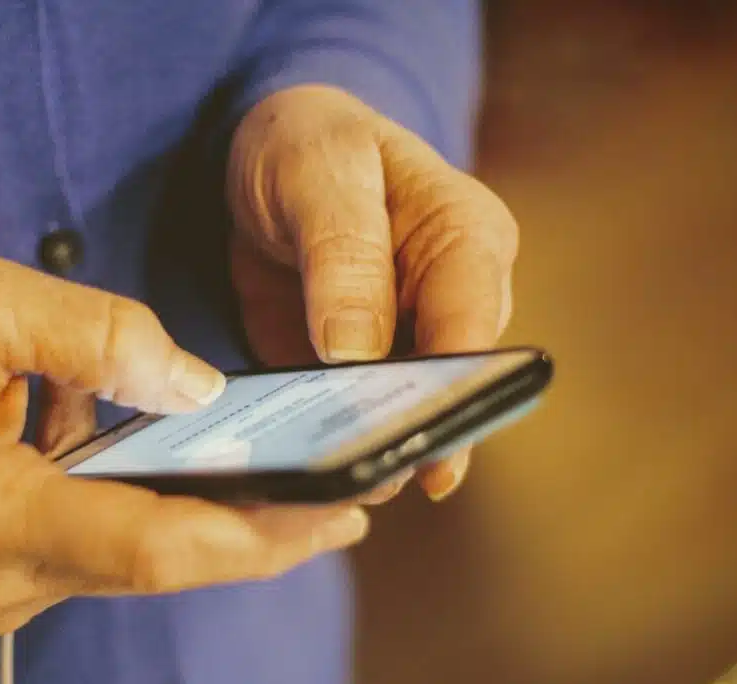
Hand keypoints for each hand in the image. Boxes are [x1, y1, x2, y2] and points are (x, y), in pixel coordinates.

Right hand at [0, 257, 367, 633]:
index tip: (336, 513)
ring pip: (138, 562)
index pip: (152, 544)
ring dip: (212, 522)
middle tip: (346, 499)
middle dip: (260, 535)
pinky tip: (198, 473)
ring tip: (295, 481)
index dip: (257, 534)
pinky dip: (156, 512)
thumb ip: (99, 337)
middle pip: (164, 566)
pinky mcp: (4, 580)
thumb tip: (197, 385)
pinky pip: (104, 552)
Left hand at [228, 85, 517, 502]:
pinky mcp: (355, 371)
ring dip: (364, 448)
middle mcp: (449, 300)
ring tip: (324, 484)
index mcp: (466, 238)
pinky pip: (347, 418)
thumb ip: (343, 255)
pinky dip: (323, 442)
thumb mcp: (319, 176)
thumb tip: (357, 353)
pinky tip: (294, 468)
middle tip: (368, 480)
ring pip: (398, 413)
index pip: (473, 325)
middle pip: (445, 385)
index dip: (458, 393)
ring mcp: (404, 342)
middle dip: (409, 434)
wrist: (264, 158)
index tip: (430, 457)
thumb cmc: (309, 146)